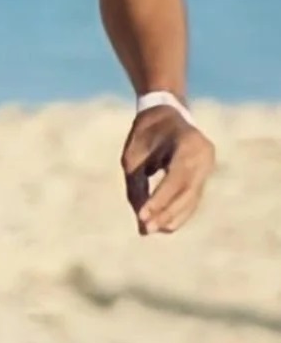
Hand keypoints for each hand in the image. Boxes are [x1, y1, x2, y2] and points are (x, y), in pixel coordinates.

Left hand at [120, 105, 215, 236]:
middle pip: (187, 191)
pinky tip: (164, 226)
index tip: (142, 217)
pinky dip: (179, 211)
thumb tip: (141, 220)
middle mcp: (204, 154)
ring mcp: (208, 164)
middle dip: (166, 212)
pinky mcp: (205, 173)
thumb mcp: (133, 157)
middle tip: (146, 229)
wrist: (166, 112)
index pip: (175, 178)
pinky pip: (193, 196)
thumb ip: (137, 186)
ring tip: (152, 230)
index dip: (160, 200)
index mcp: (188, 142)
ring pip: (192, 198)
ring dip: (173, 216)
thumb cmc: (146, 134)